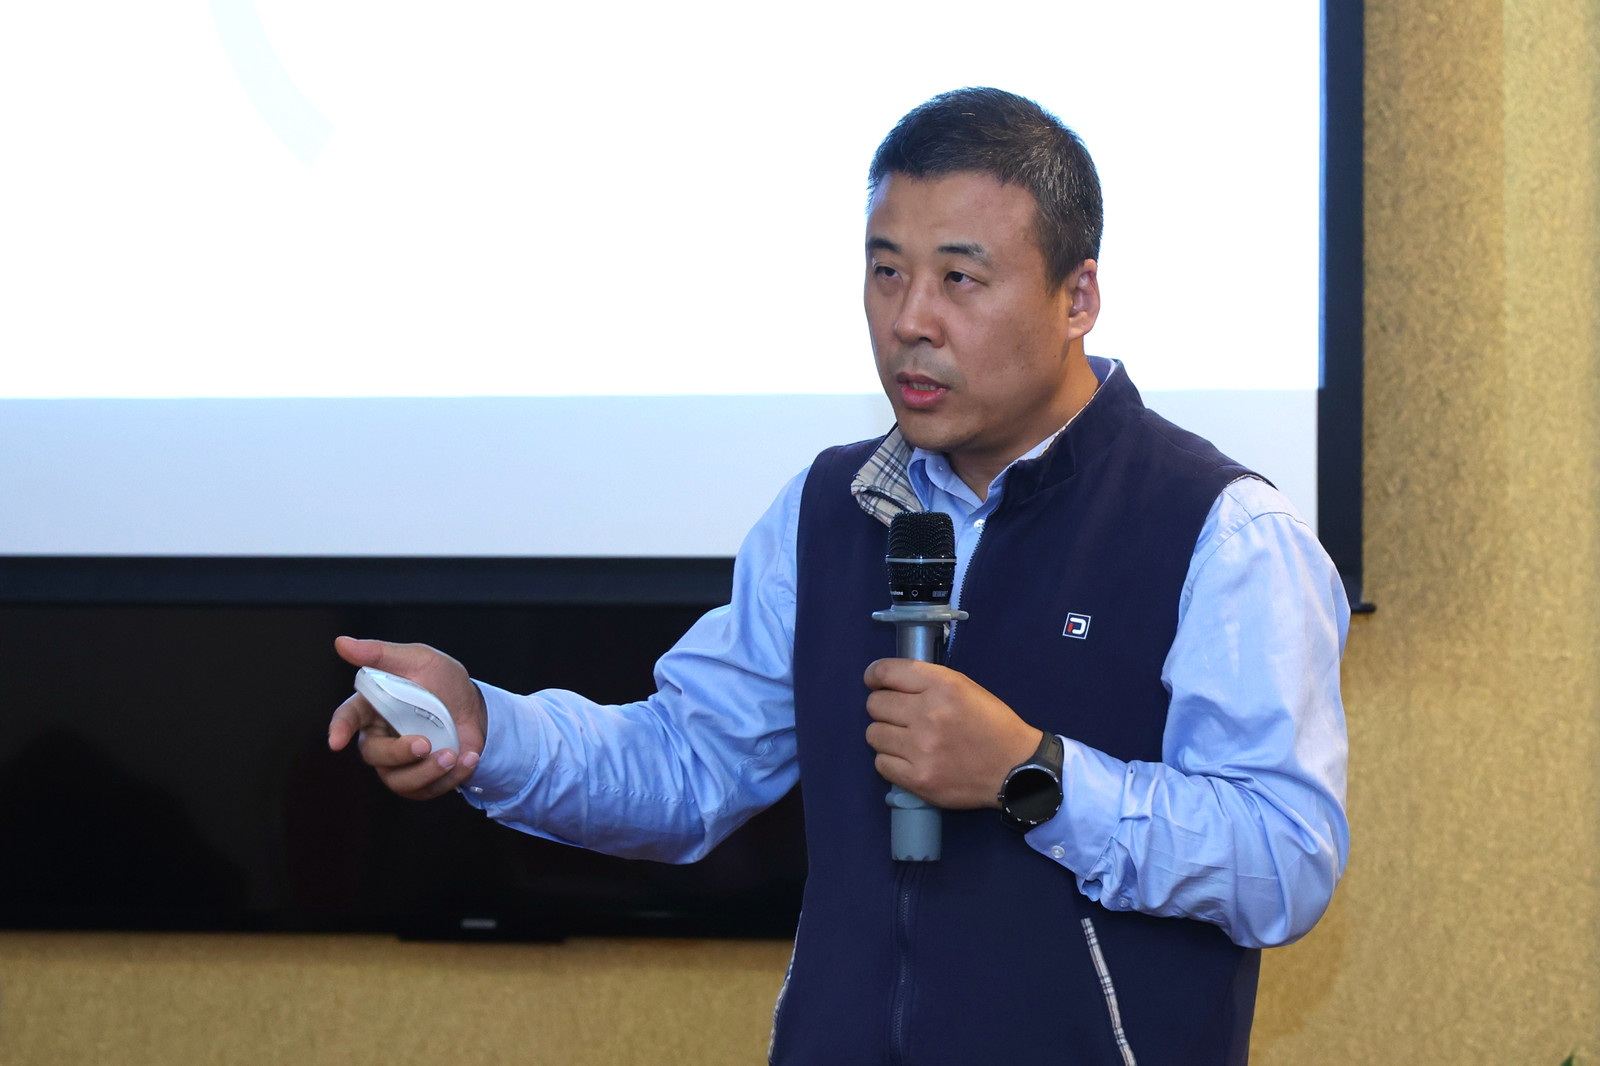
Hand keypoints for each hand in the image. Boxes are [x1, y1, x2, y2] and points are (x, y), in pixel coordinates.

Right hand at [328, 636, 488, 799]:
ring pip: (397, 780)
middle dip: (398, 753)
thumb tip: (342, 643)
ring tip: (452, 755)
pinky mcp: (420, 780)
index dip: (339, 728)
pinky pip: (426, 790)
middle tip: (425, 744)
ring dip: (425, 772)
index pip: (348, 717)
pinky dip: (449, 778)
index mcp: (374, 706)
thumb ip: (380, 654)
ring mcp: (399, 763)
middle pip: (373, 754)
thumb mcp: (418, 660)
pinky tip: (467, 759)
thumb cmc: (443, 682)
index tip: (336, 742)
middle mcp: (381, 737)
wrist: (477, 709)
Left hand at [863, 658, 1043, 808]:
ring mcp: (922, 750)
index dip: (874, 676)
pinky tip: (909, 758)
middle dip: (884, 707)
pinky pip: (881, 763)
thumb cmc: (991, 724)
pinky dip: (891, 760)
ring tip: (906, 739)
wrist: (1016, 769)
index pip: (886, 672)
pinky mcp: (919, 779)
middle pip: (875, 705)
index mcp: (943, 686)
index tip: (875, 682)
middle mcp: (929, 715)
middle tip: (900, 715)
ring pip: (873, 734)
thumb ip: (927, 681)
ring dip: (886, 735)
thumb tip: (886, 681)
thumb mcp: (965, 687)